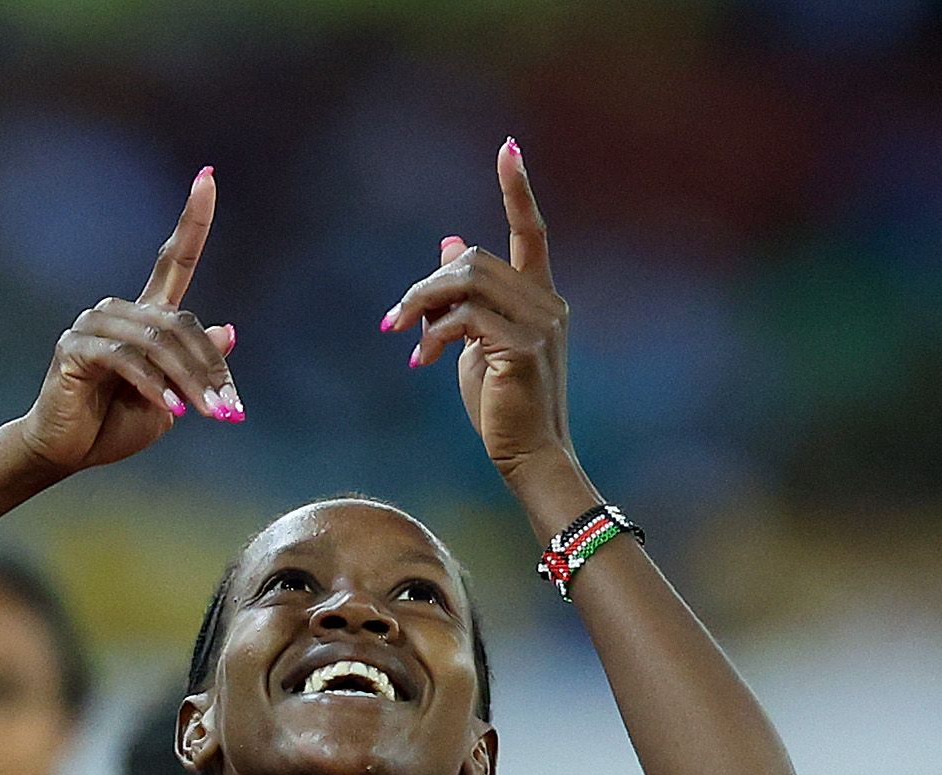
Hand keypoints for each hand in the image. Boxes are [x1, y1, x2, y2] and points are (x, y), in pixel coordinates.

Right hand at [23, 172, 240, 472]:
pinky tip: (171, 408)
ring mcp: (93, 324)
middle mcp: (119, 311)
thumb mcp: (173, 397)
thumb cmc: (115, 425)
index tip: (208, 175)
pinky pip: (127, 359)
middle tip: (228, 408)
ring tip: (205, 414)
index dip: (193, 219)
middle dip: (209, 368)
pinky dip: (154, 385)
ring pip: (157, 343)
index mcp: (145, 316)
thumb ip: (195, 366)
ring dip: (188, 381)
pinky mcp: (75, 347)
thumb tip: (228, 329)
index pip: (173, 259)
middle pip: (178, 324)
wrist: (68, 453)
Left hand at [386, 141, 573, 489]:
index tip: (509, 147)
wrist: (530, 459)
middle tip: (394, 321)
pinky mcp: (524, 348)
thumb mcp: (475, 344)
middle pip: (474, 259)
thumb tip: (450, 240)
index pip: (531, 232)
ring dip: (422, 304)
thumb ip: (464, 297)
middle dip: (426, 284)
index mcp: (540, 298)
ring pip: (467, 281)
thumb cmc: (502, 408)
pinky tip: (420, 360)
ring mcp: (540, 324)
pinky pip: (465, 318)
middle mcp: (547, 303)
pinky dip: (434, 335)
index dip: (518, 189)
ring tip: (401, 335)